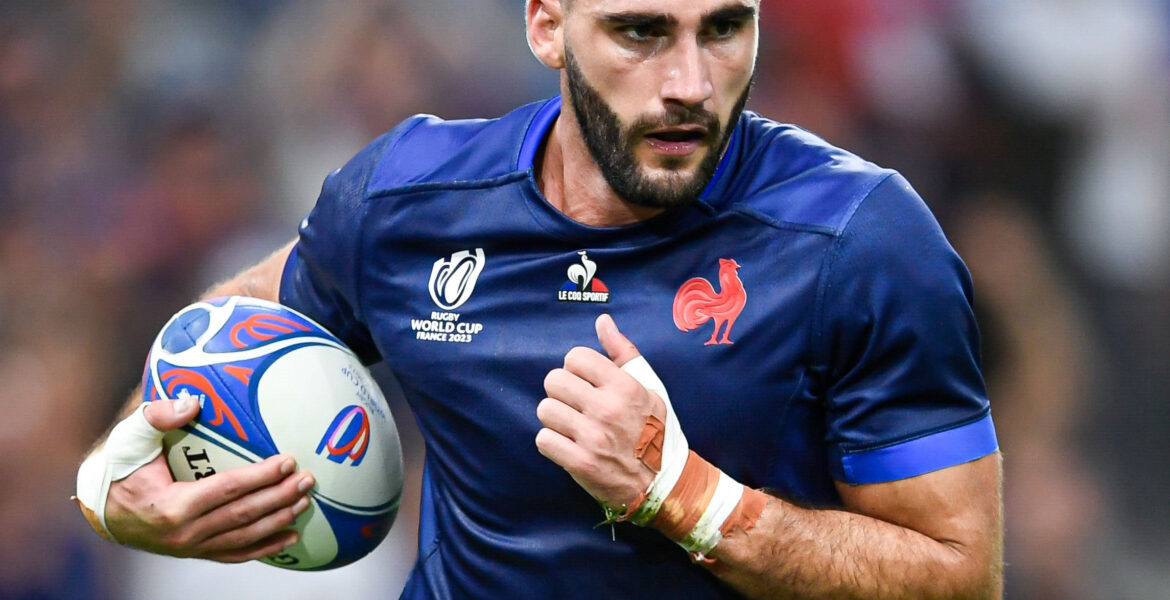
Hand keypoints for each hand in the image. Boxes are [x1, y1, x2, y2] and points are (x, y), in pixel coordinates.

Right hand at [103, 398, 314, 561]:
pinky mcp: (194, 552)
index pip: (227, 489)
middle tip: (308, 480)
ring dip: (278, 520)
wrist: (98, 509)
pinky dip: (264, 548)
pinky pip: (235, 554)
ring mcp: (190, 547)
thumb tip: (192, 401)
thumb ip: (158, 415)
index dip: (260, 476)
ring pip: (244, 538)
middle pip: (243, 515)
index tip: (288, 460)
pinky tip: (290, 537)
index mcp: (171, 505)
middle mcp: (184, 533)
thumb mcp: (129, 436)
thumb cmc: (117, 467)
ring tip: (305, 502)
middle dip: (280, 497)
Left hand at [536, 314, 665, 509]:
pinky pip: (543, 440)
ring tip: (573, 426)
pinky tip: (568, 445)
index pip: (575, 357)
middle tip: (576, 405)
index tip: (586, 383)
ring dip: (555, 418)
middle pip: (554, 380)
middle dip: (561, 392)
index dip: (576, 368)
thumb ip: (624, 353)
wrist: (664, 482)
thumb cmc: (655, 430)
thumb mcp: (649, 387)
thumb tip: (602, 321)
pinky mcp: (581, 463)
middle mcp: (608, 409)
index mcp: (625, 386)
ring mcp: (593, 438)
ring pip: (545, 410)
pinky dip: (552, 443)